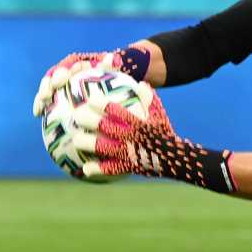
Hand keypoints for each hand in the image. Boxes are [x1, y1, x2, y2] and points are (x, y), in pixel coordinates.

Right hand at [31, 47, 150, 115]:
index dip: (61, 73)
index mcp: (79, 65)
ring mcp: (63, 85)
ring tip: (39, 107)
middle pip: (53, 77)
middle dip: (47, 85)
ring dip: (41, 95)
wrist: (117, 89)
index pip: (67, 67)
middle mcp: (68, 73)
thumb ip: (112, 66)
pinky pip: (50, 101)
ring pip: (48, 88)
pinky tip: (38, 114)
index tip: (60, 82)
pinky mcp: (60, 98)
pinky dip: (42, 105)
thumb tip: (111, 57)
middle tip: (47, 95)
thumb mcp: (116, 74)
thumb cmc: (117, 80)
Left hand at [72, 93, 234, 190]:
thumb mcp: (160, 114)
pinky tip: (86, 168)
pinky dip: (98, 169)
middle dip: (88, 120)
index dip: (102, 104)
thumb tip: (140, 83)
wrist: (175, 159)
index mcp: (137, 123)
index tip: (90, 99)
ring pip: (104, 147)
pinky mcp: (128, 167)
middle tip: (76, 116)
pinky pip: (110, 169)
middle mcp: (131, 137)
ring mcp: (128, 153)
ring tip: (76, 139)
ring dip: (88, 143)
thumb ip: (149, 99)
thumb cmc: (164, 133)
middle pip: (105, 127)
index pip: (117, 111)